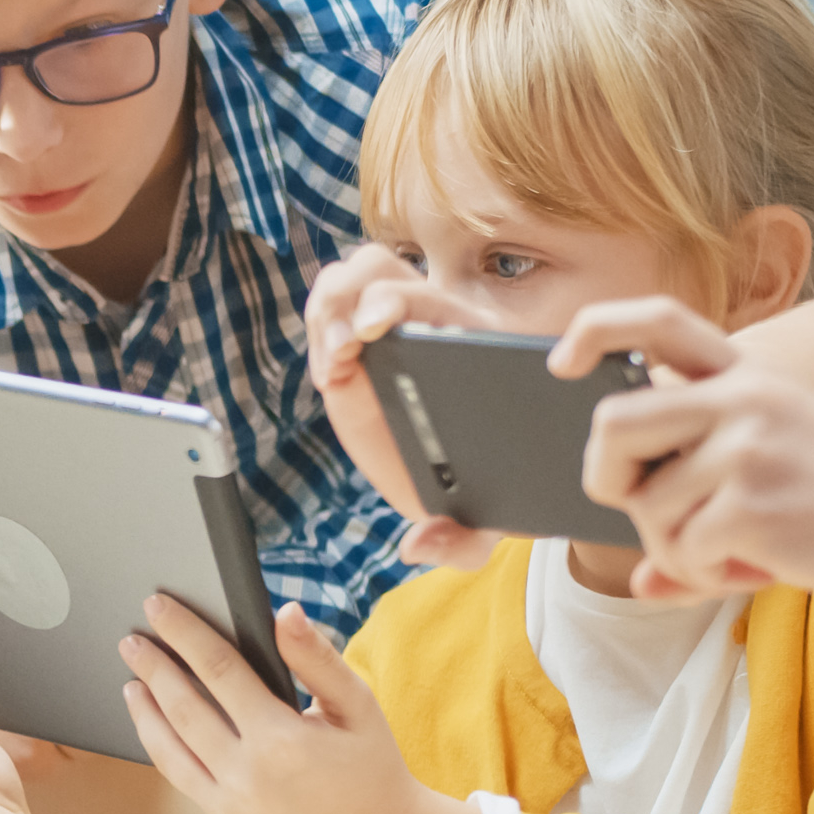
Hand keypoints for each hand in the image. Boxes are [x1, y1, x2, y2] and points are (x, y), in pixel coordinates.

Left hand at [117, 599, 496, 813]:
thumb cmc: (374, 773)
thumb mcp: (358, 708)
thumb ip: (316, 658)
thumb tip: (285, 613)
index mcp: (281, 741)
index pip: (218, 670)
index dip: (183, 633)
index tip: (157, 607)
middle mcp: (248, 781)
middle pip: (181, 710)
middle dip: (152, 669)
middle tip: (130, 642)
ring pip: (169, 757)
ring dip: (145, 717)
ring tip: (132, 687)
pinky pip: (192, 790)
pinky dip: (177, 758)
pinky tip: (171, 736)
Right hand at [304, 246, 498, 572]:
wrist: (492, 475)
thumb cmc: (495, 487)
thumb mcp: (490, 518)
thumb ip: (461, 541)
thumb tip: (417, 547)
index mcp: (466, 344)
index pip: (424, 294)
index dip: (393, 299)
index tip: (374, 327)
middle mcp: (423, 326)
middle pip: (376, 267)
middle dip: (347, 297)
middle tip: (342, 349)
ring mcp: (384, 334)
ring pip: (346, 280)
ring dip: (325, 312)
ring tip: (329, 365)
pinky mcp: (354, 350)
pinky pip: (329, 314)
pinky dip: (318, 332)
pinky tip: (329, 374)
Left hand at [556, 299, 813, 605]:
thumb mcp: (782, 471)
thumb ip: (706, 505)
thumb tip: (639, 579)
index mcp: (746, 378)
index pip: (657, 320)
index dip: (595, 331)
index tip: (562, 365)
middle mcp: (740, 400)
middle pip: (612, 424)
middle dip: (608, 479)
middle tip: (644, 508)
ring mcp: (745, 448)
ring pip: (646, 507)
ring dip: (675, 549)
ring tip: (728, 555)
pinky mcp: (752, 503)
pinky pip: (680, 551)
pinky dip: (702, 576)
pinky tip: (750, 571)